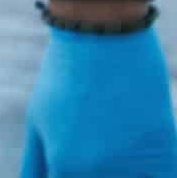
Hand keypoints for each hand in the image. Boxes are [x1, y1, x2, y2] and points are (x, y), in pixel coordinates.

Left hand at [20, 22, 176, 175]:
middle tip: (95, 144)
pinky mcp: (166, 154)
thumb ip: (37, 165)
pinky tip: (134, 151)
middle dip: (94, 173)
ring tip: (110, 137)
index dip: (65, 176)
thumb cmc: (65, 78)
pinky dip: (149, 171)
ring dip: (123, 171)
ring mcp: (137, 166)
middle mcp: (100, 174)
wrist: (105, 37)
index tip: (73, 167)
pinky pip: (159, 177)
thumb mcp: (38, 121)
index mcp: (65, 167)